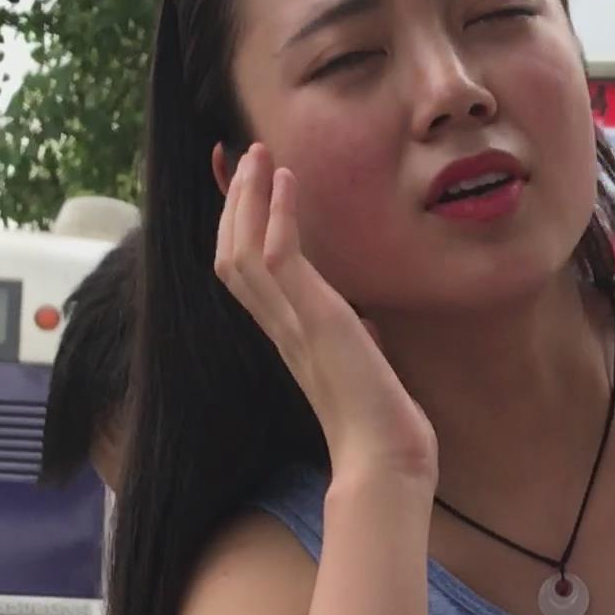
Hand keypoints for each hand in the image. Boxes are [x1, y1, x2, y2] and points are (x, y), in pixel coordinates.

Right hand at [214, 142, 437, 490]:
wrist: (385, 460)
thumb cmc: (379, 424)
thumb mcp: (363, 367)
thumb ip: (353, 341)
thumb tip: (367, 326)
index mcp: (284, 334)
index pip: (243, 270)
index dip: (234, 225)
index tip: (240, 183)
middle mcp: (278, 326)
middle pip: (229, 253)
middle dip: (233, 200)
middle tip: (244, 154)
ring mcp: (292, 323)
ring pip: (242, 249)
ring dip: (248, 196)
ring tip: (258, 154)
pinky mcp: (315, 320)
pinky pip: (279, 257)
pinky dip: (279, 214)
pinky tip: (286, 180)